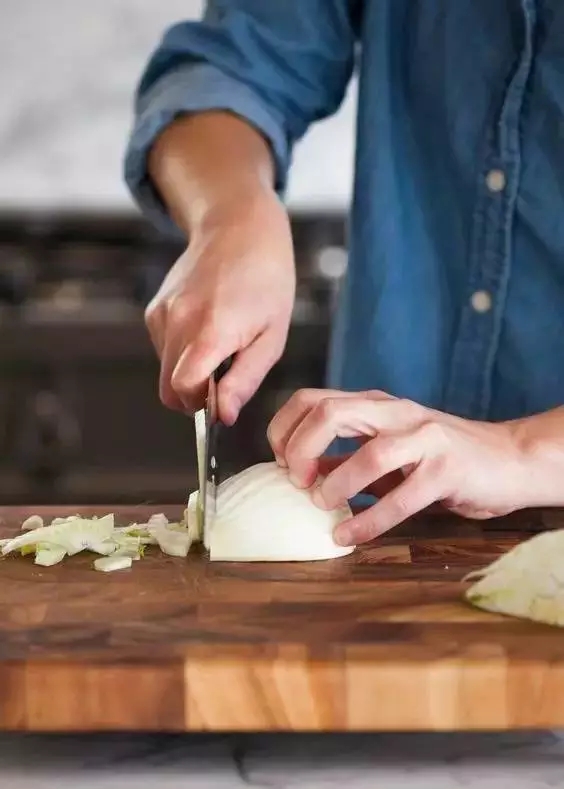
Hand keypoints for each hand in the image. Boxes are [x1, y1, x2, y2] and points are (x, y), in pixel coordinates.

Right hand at [145, 191, 294, 423]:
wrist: (240, 227)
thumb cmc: (266, 280)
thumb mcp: (272, 335)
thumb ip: (245, 379)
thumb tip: (224, 415)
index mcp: (211, 329)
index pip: (183, 389)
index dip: (200, 406)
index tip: (222, 401)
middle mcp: (179, 320)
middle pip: (168, 388)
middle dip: (194, 397)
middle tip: (225, 379)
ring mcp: (162, 313)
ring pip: (165, 370)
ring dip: (190, 372)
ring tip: (222, 344)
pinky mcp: (155, 309)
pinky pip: (162, 349)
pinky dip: (182, 352)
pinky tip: (207, 328)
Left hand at [267, 388, 534, 545]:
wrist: (508, 459)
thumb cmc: (440, 457)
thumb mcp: (386, 450)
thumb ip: (345, 458)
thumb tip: (297, 474)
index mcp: (374, 404)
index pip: (311, 399)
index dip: (285, 430)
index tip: (280, 463)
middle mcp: (395, 412)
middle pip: (329, 412)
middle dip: (300, 448)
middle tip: (296, 481)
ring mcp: (424, 437)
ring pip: (368, 453)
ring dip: (335, 484)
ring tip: (322, 505)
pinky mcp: (447, 468)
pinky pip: (400, 497)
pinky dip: (368, 521)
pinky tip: (348, 536)